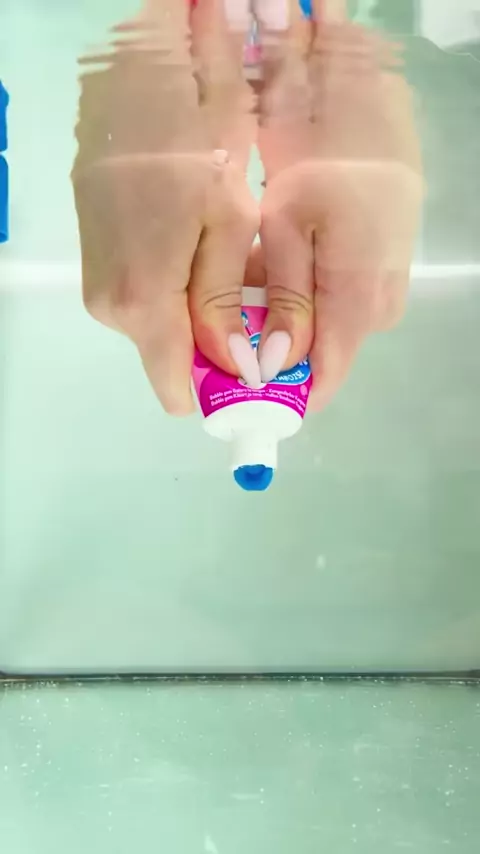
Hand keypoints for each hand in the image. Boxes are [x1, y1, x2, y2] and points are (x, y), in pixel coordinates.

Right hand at [71, 0, 259, 414]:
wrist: (133, 83)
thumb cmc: (191, 145)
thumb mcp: (225, 224)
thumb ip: (224, 306)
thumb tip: (236, 369)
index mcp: (146, 305)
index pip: (179, 390)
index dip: (222, 391)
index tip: (259, 376)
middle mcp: (112, 309)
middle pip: (173, 361)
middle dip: (218, 348)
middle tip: (261, 309)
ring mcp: (101, 287)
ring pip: (164, 330)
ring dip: (204, 315)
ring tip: (239, 268)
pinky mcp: (101, 264)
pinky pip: (148, 300)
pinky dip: (181, 292)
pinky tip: (205, 251)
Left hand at [256, 0, 422, 409]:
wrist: (367, 99)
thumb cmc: (321, 154)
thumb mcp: (289, 226)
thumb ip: (285, 301)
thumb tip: (278, 365)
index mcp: (357, 300)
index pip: (324, 378)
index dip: (279, 393)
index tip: (236, 394)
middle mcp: (379, 305)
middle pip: (322, 354)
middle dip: (272, 348)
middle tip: (225, 322)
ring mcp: (386, 284)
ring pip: (326, 326)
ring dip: (282, 317)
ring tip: (242, 283)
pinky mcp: (383, 264)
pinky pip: (338, 300)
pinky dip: (299, 292)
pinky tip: (270, 263)